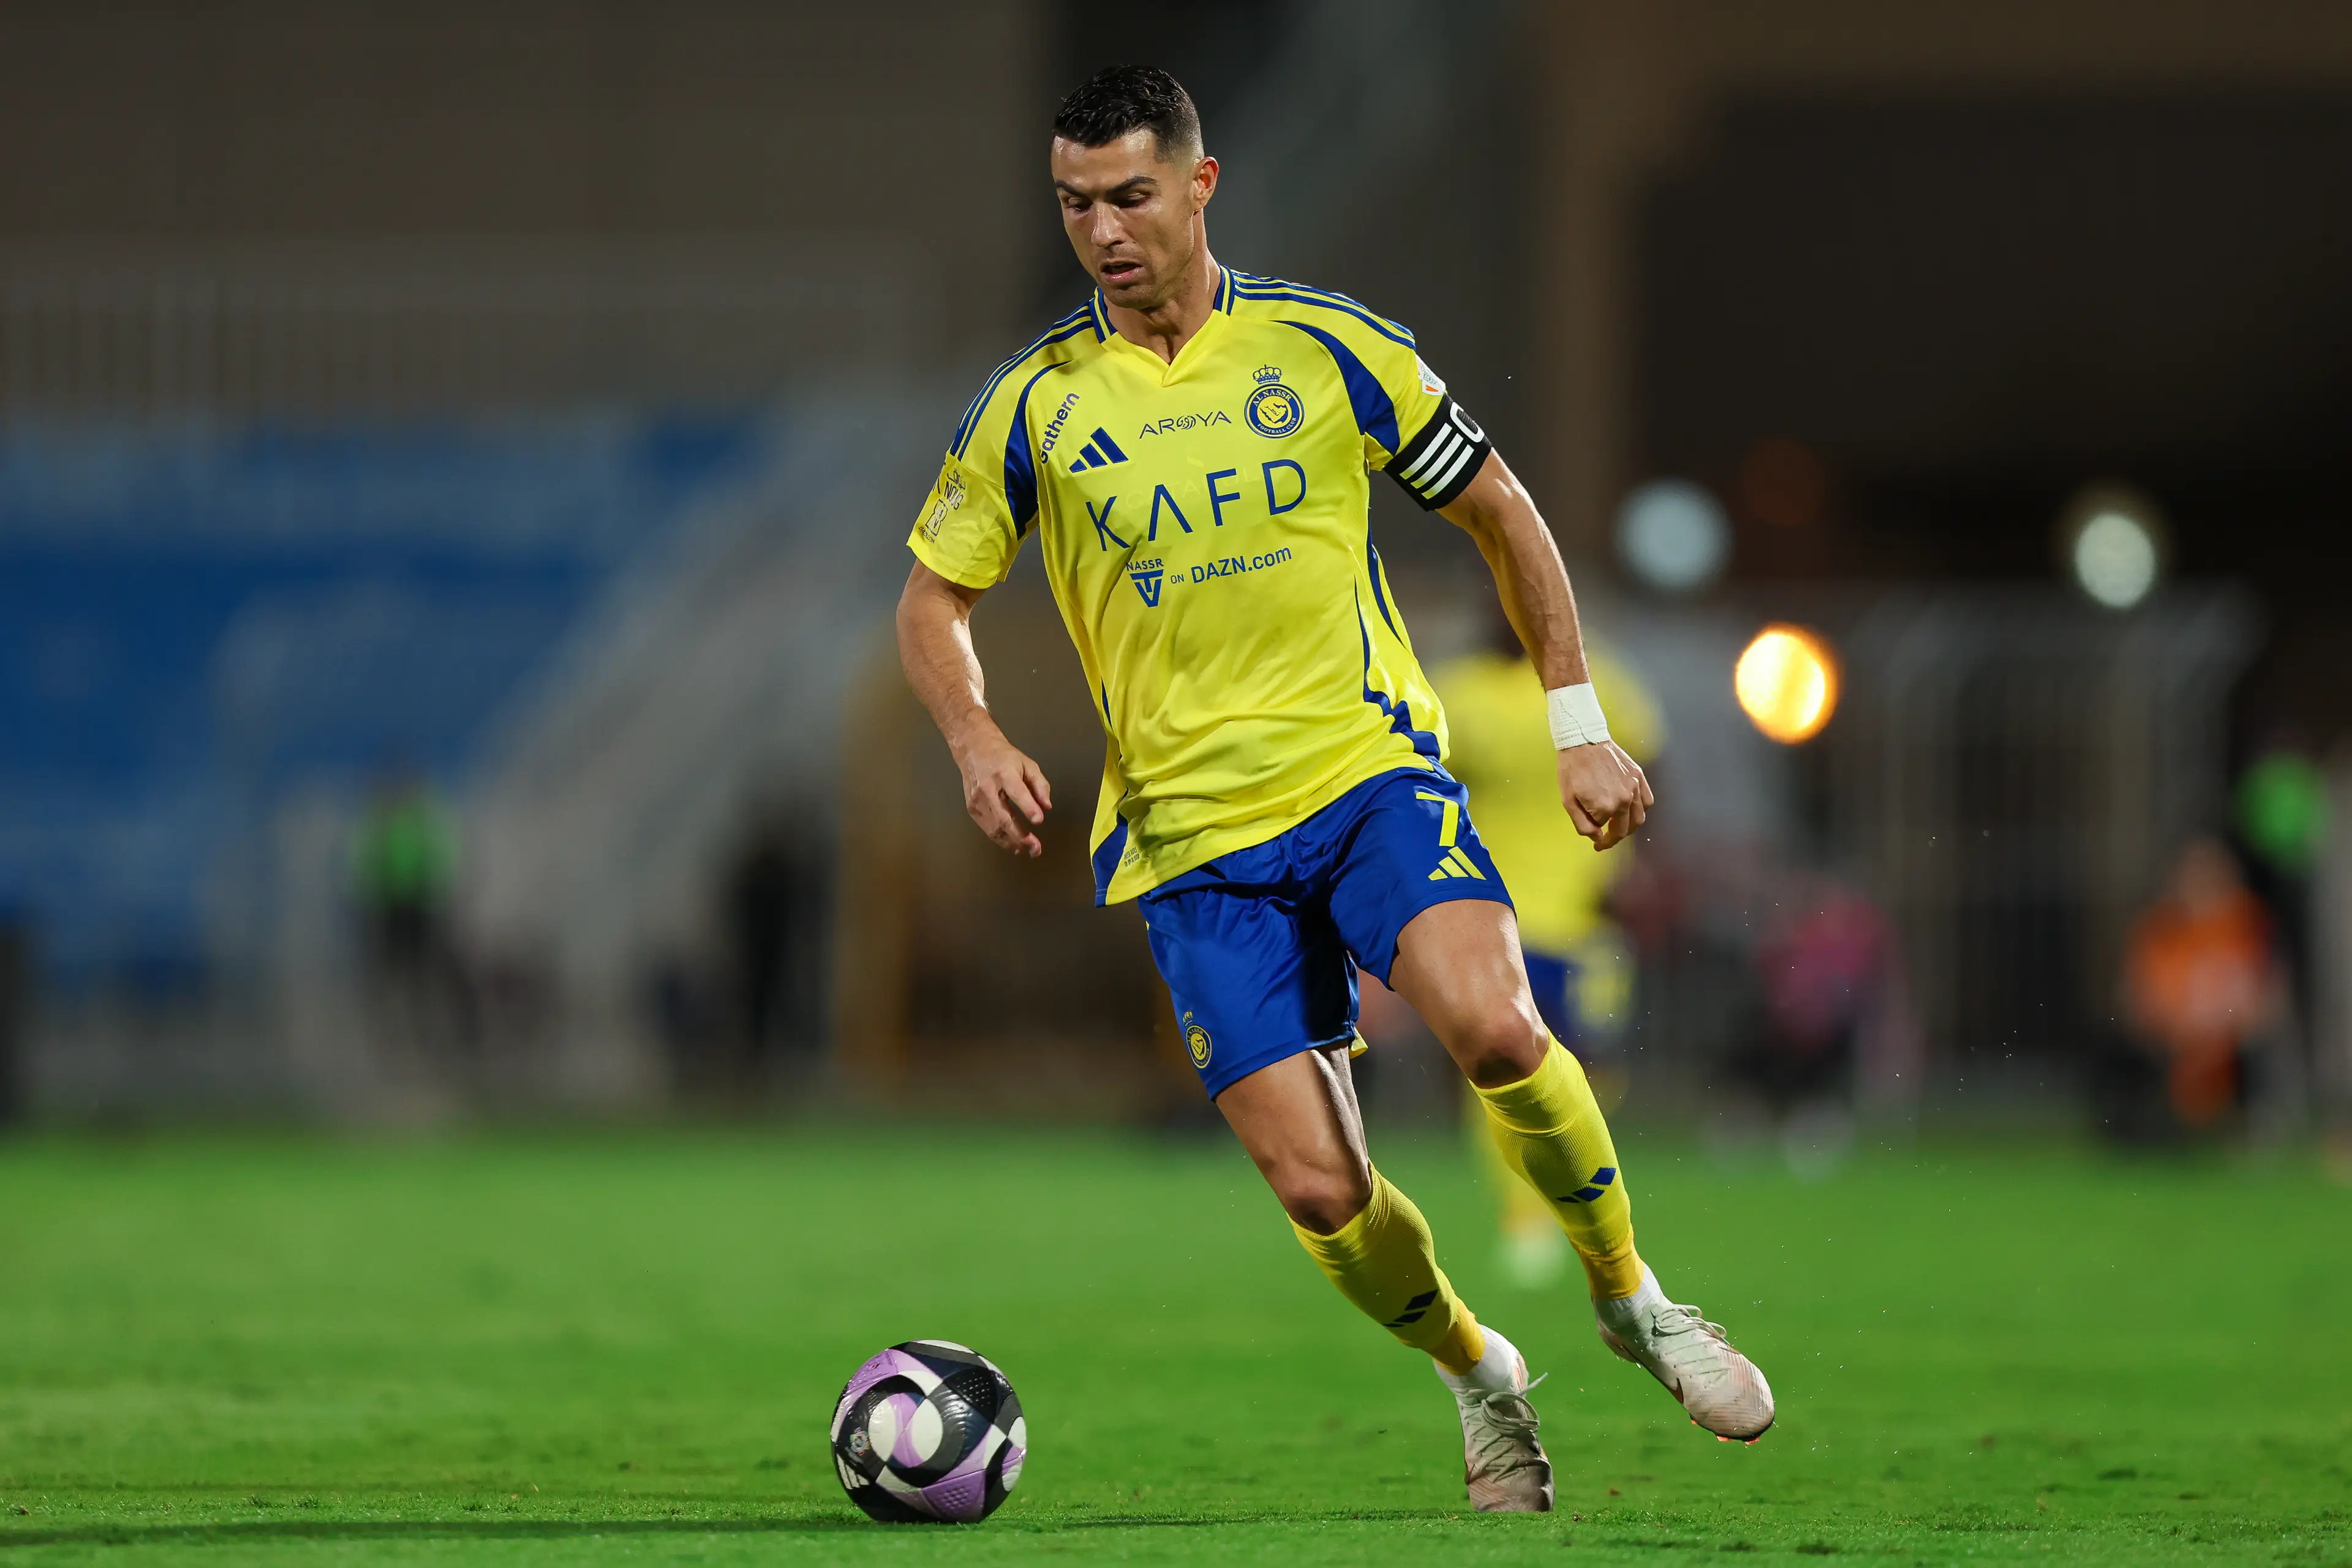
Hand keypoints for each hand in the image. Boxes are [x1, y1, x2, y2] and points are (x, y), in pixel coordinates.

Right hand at [952, 721, 1052, 857]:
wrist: (974, 750)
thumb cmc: (1004, 757)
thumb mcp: (1027, 764)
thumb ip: (1040, 785)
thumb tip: (1047, 807)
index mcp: (1004, 773)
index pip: (1017, 792)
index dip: (1028, 807)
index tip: (1039, 820)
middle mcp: (988, 788)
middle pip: (1004, 817)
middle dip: (1021, 836)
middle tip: (1036, 848)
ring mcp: (977, 800)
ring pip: (994, 828)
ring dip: (1012, 842)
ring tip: (1028, 851)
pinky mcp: (971, 809)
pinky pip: (988, 829)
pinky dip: (1001, 840)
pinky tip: (1013, 846)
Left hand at [1558, 740, 1651, 850]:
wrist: (1582, 741)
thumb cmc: (1572, 770)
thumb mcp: (1568, 801)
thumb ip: (1583, 825)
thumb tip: (1597, 838)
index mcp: (1606, 807)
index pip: (1605, 830)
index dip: (1598, 835)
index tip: (1595, 840)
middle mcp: (1624, 799)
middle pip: (1624, 828)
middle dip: (1615, 839)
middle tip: (1606, 841)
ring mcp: (1634, 787)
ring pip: (1639, 817)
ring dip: (1630, 828)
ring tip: (1621, 829)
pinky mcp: (1638, 776)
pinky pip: (1647, 800)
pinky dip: (1642, 810)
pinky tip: (1632, 811)